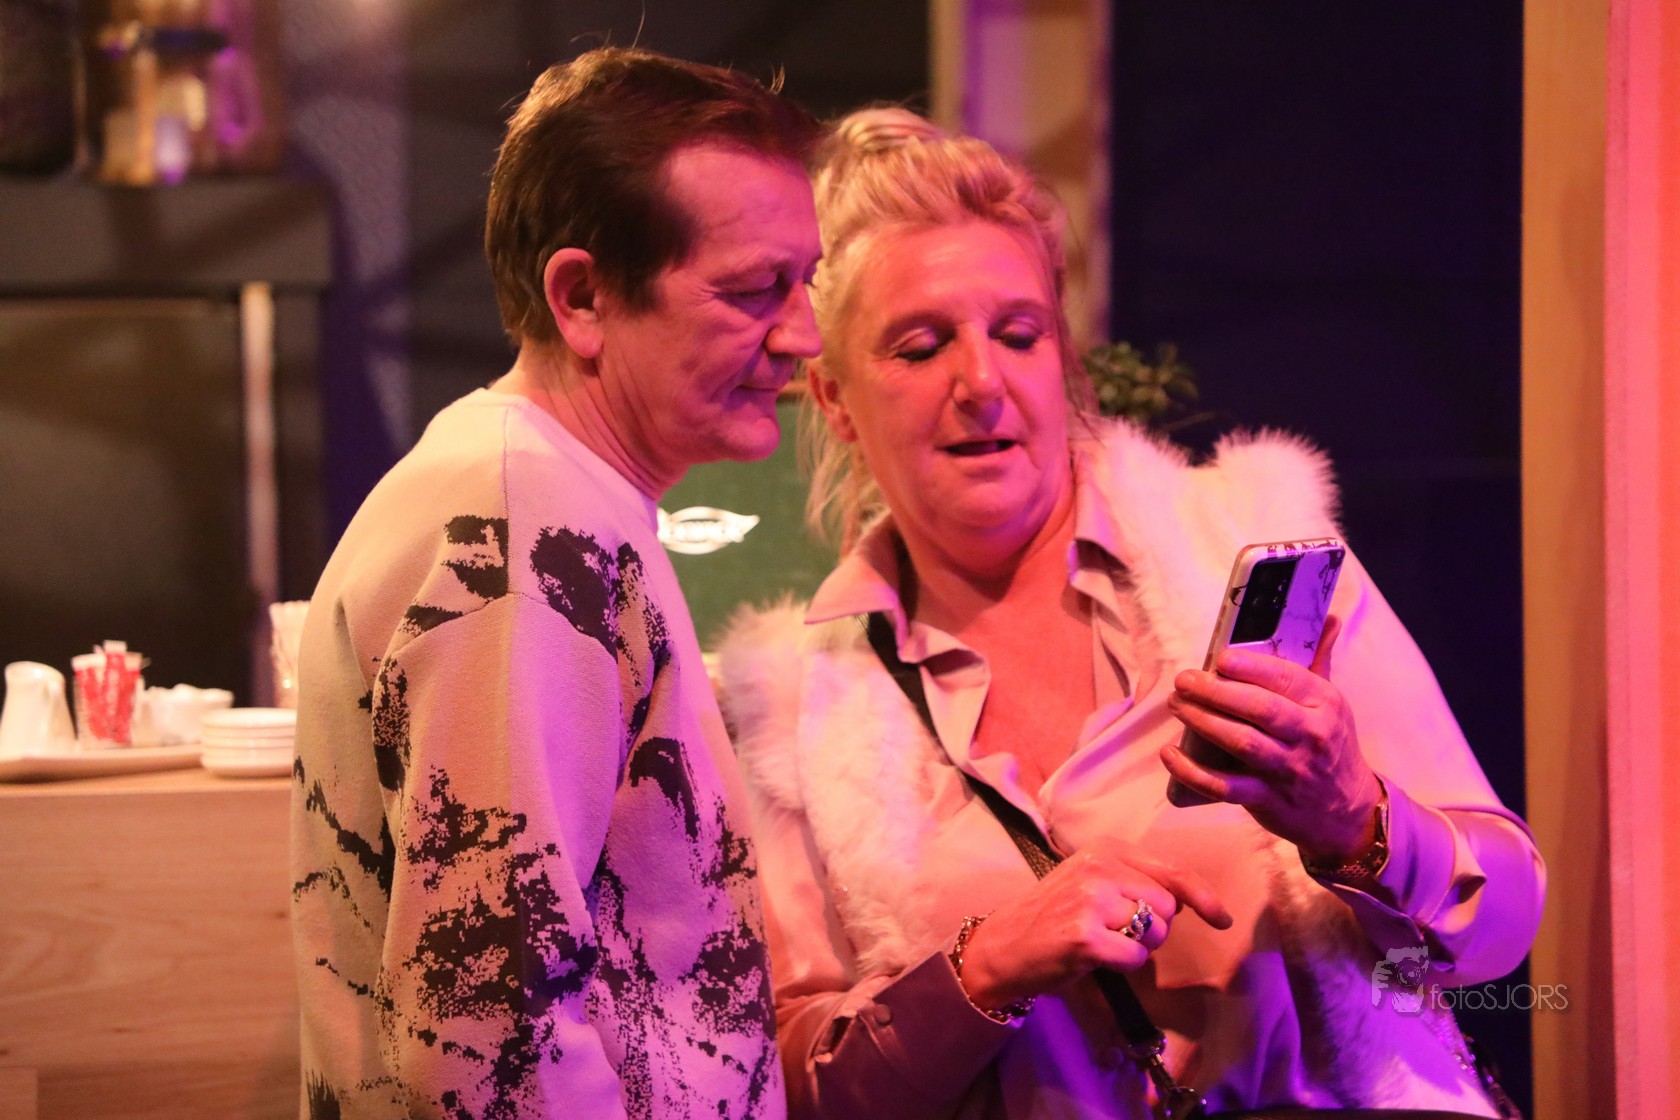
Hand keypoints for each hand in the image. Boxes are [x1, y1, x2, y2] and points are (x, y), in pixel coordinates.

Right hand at [956, 836, 1231, 1010]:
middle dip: (1153, 927)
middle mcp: (1099, 867)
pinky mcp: (1085, 935)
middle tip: (1117, 932)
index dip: (1202, 896)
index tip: (1222, 918)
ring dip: (1137, 946)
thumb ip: (1135, 881)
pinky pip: (1135, 957)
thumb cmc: (1052, 916)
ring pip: (1154, 931)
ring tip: (1102, 942)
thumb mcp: (1091, 881)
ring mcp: (1091, 899)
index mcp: (1104, 849)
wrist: (1003, 945)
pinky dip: (1123, 965)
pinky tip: (1095, 958)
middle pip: (1167, 906)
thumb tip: (1188, 898)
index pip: (1170, 871)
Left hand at [1160, 615, 1383, 862]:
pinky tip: (1171, 754)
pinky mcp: (1269, 801)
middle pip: (1260, 708)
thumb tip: (1328, 616)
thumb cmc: (1331, 746)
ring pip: (1242, 742)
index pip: (1287, 678)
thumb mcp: (1332, 703)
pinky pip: (1225, 786)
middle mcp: (1310, 734)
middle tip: (1184, 680)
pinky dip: (1193, 772)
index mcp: (1325, 703)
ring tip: (1177, 705)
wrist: (1348, 811)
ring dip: (1203, 722)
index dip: (1250, 667)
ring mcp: (1289, 770)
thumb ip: (1320, 659)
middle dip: (1217, 692)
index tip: (1219, 659)